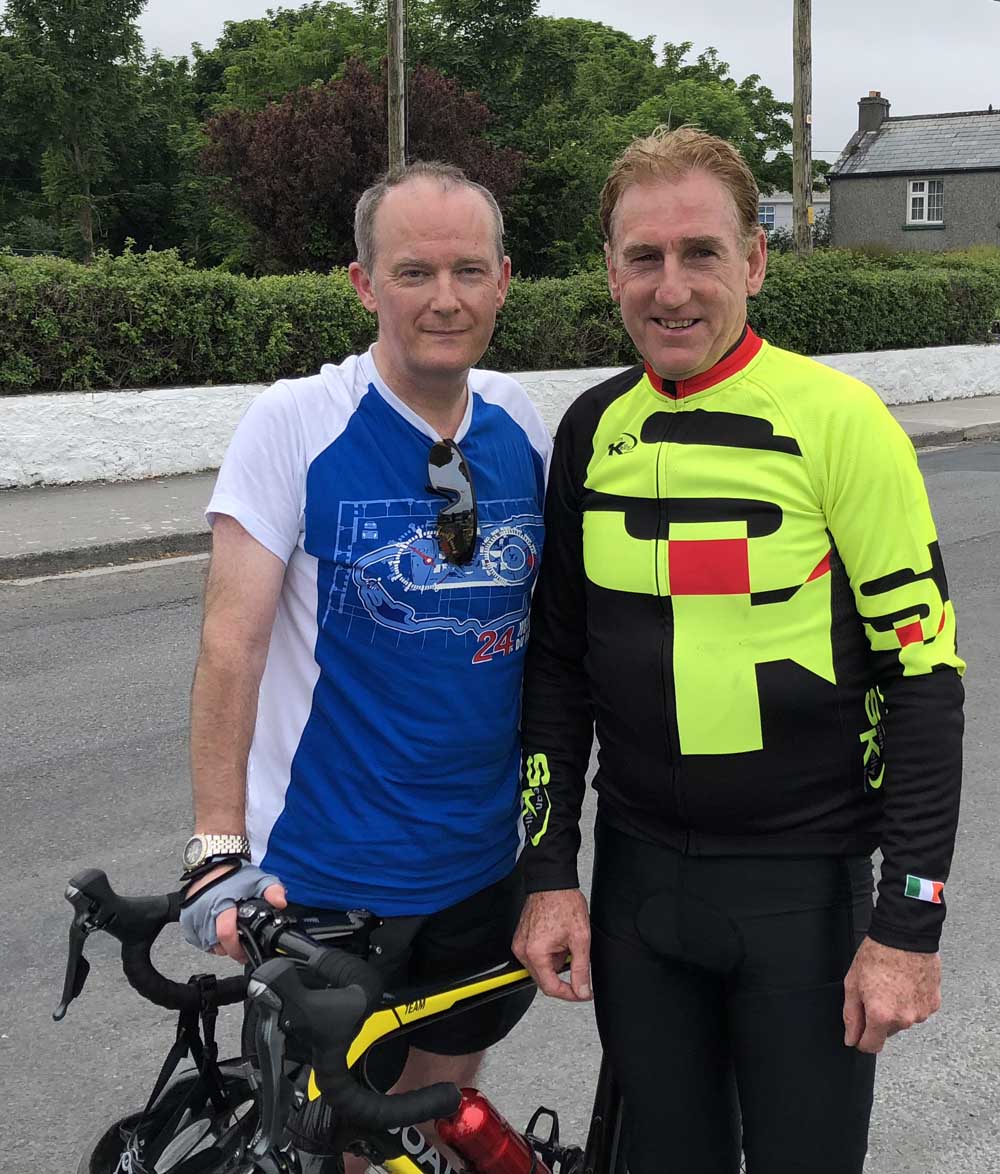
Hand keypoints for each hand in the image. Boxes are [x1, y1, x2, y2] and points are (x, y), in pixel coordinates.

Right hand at [181, 861, 285, 963]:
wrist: (213, 862)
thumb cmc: (235, 873)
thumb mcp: (259, 879)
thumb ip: (273, 890)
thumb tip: (280, 903)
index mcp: (222, 902)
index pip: (225, 933)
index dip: (235, 947)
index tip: (243, 952)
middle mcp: (205, 910)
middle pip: (215, 944)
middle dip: (229, 948)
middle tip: (240, 944)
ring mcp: (193, 915)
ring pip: (205, 944)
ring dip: (218, 945)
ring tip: (230, 935)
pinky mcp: (185, 919)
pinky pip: (195, 940)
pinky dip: (206, 941)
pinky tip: (216, 932)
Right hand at [512, 889, 591, 1002]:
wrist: (552, 882)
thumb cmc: (563, 902)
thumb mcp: (580, 938)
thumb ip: (581, 969)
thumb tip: (581, 990)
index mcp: (536, 952)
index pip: (550, 988)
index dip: (569, 994)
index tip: (582, 992)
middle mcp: (523, 950)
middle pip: (543, 980)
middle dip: (563, 978)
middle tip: (580, 968)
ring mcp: (520, 944)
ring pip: (540, 969)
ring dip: (556, 964)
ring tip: (567, 945)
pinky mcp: (521, 939)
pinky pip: (536, 957)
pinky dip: (549, 955)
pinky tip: (558, 941)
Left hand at [843, 936, 941, 1053]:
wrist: (905, 935)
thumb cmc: (878, 954)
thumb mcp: (853, 983)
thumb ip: (851, 1015)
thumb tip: (851, 1038)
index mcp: (881, 1015)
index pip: (871, 1046)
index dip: (861, 1040)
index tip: (859, 1033)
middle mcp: (904, 1019)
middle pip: (887, 1031)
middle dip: (878, 1018)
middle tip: (874, 992)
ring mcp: (922, 1012)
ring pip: (904, 1020)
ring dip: (896, 1009)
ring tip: (891, 983)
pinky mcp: (934, 1003)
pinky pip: (918, 1009)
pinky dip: (910, 1000)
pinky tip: (905, 982)